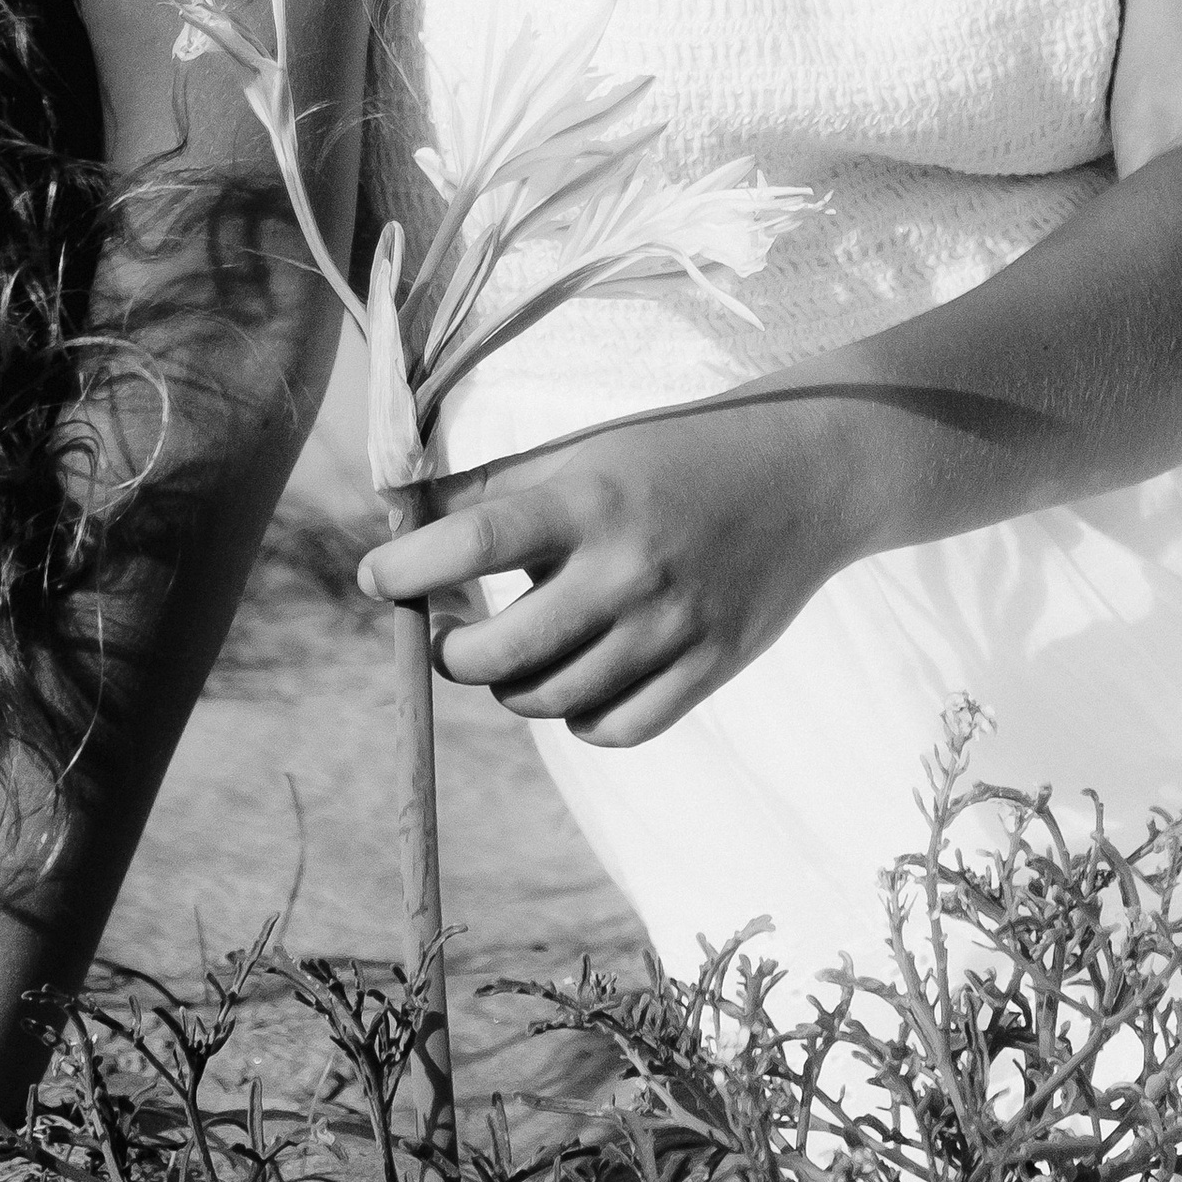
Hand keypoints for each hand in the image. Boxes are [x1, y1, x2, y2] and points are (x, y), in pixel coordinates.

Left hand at [358, 391, 856, 746]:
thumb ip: (495, 490)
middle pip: (501, 652)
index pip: (472, 541)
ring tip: (519, 650)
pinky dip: (577, 716)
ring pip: (549, 700)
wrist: (805, 474)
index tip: (376, 578)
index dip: (407, 568)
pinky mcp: (709, 667)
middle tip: (449, 635)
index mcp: (590, 498)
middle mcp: (629, 567)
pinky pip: (613, 729)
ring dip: (512, 686)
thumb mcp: (585, 452)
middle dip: (452, 653)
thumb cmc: (673, 456)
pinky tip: (578, 678)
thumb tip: (399, 523)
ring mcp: (673, 626)